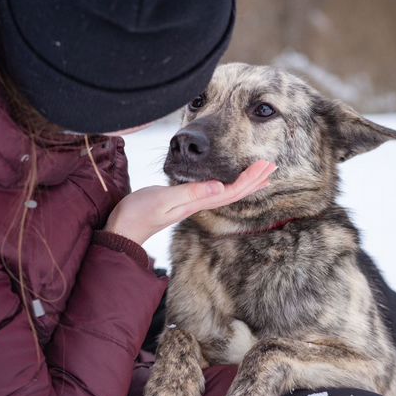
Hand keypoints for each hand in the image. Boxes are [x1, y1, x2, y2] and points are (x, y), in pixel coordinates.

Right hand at [105, 160, 275, 244]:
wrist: (123, 229)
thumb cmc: (138, 213)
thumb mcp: (164, 199)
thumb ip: (190, 192)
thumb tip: (220, 188)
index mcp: (197, 202)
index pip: (231, 190)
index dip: (250, 179)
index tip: (266, 166)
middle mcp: (199, 204)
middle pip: (234, 193)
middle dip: (254, 180)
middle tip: (272, 167)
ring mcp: (192, 204)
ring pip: (226, 193)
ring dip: (244, 183)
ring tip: (259, 175)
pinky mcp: (184, 202)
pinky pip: (214, 193)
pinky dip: (227, 186)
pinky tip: (228, 183)